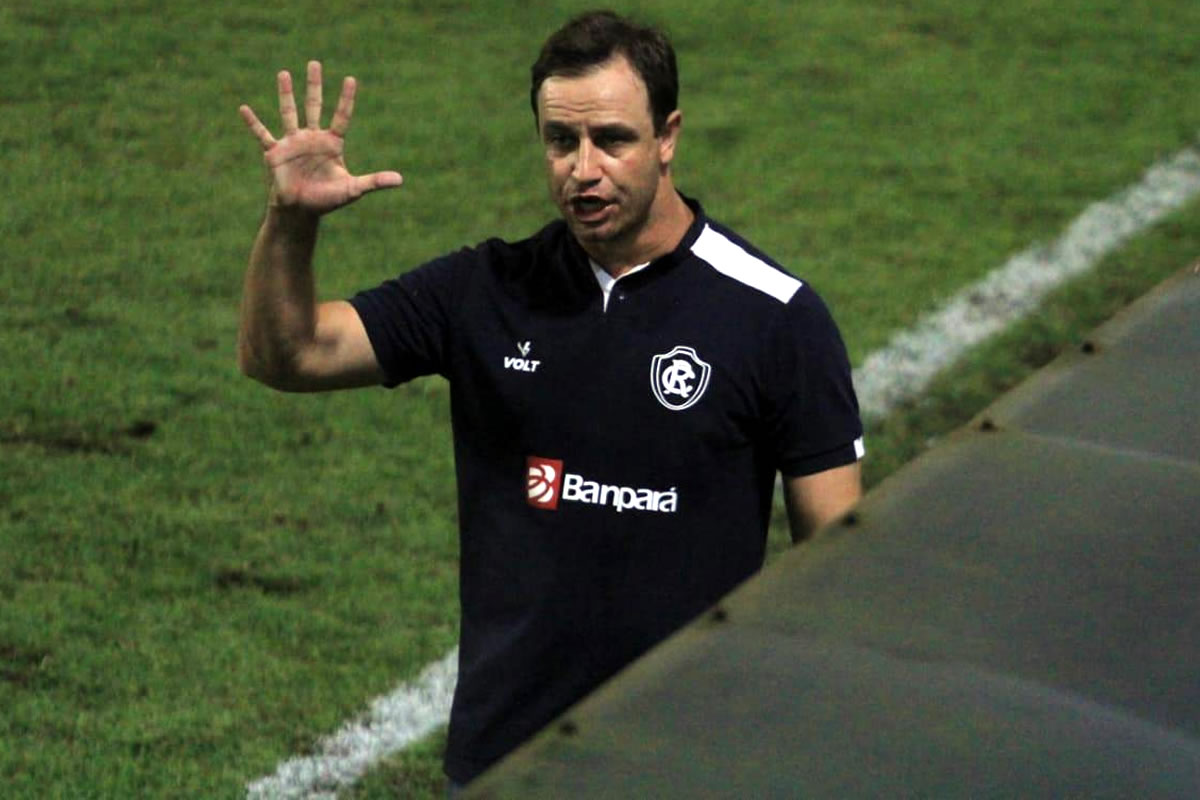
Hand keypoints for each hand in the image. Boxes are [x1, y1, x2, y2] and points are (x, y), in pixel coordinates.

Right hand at [239, 60, 402, 214]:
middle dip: (314, 85)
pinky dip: (253, 123)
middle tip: (314, 63)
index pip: (341, 116)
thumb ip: (374, 181)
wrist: (301, 212)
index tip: (351, 79)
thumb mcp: (353, 189)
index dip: (346, 99)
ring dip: (286, 94)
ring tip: (284, 73)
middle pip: (314, 105)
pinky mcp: (275, 152)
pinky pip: (262, 134)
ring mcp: (292, 143)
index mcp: (331, 144)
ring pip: (289, 113)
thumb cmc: (327, 200)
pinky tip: (243, 108)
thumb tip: (400, 180)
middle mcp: (312, 138)